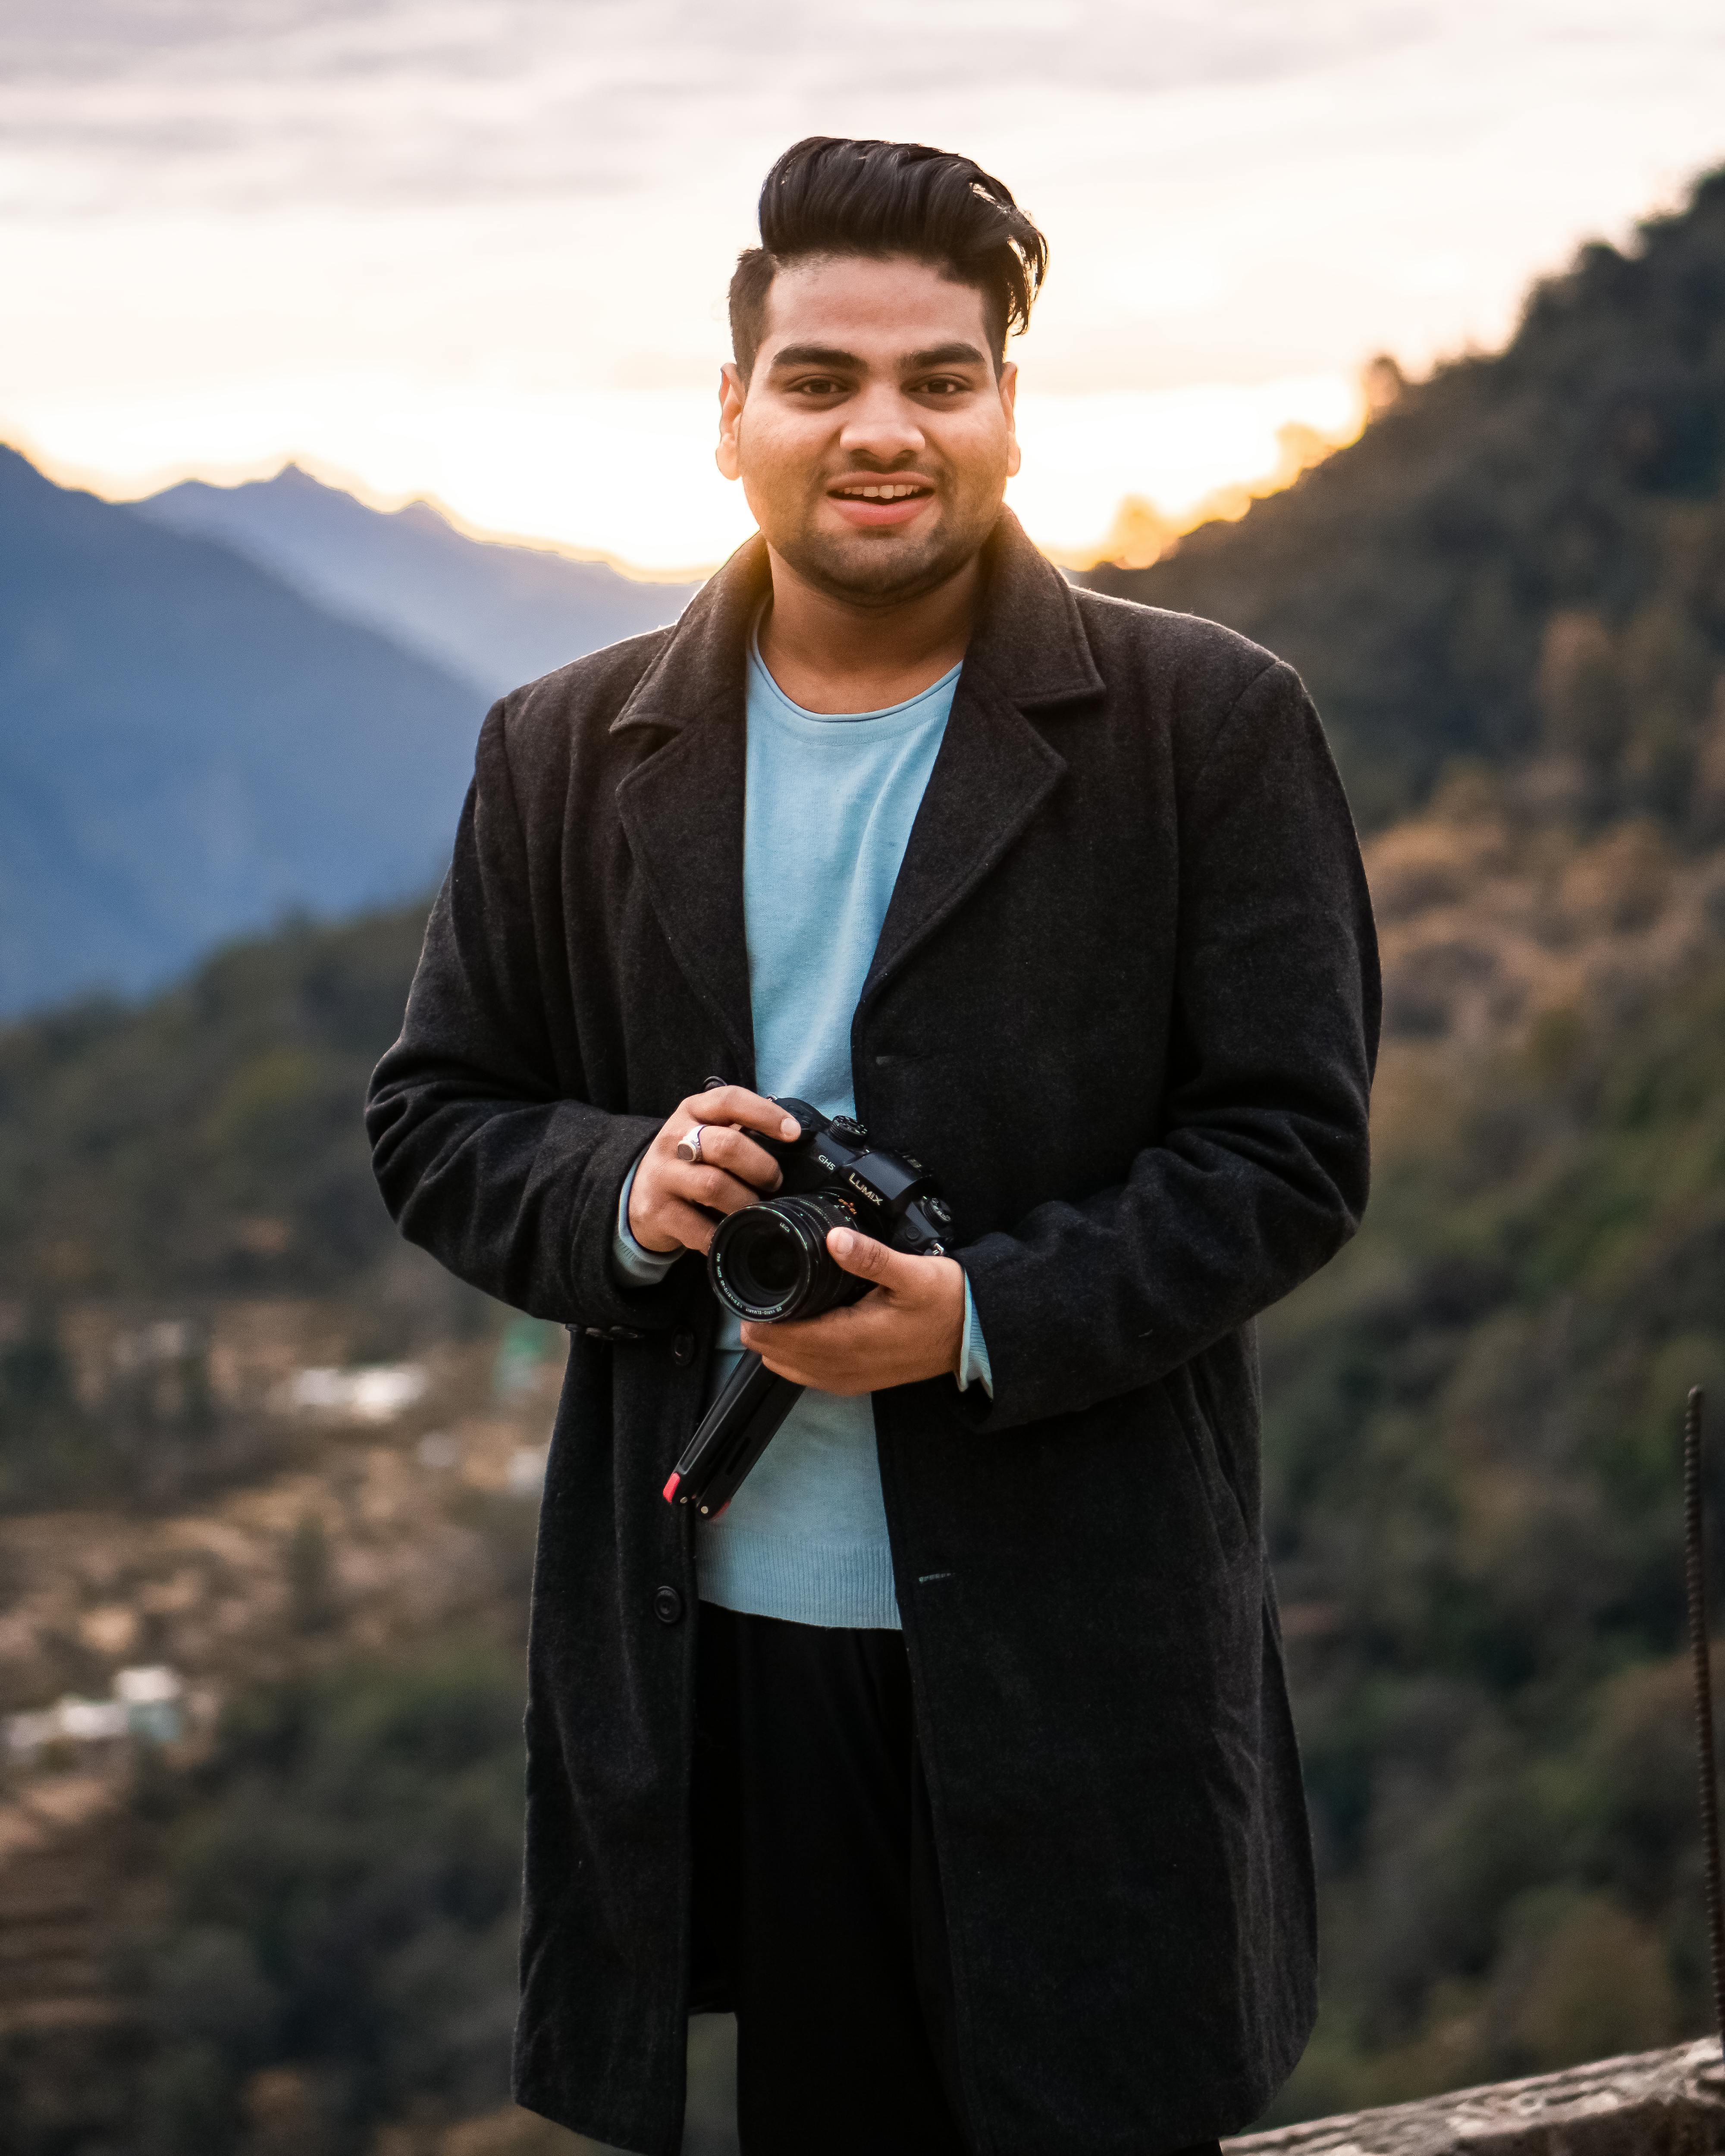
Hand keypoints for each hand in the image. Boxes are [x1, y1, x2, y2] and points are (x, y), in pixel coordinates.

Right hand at [629, 1085, 800, 1256]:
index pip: (729, 1100)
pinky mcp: (656, 1211)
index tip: (793, 1133)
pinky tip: (733, 1234)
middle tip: (775, 1182)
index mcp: (692, 1111)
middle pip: (726, 1145)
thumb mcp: (707, 1134)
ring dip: (746, 1202)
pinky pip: (700, 1228)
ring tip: (756, 1209)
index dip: (765, 1114)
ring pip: (714, 1186)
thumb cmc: (690, 1162)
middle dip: (762, 1167)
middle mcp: (674, 1139)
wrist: (637, 1194)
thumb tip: (795, 1144)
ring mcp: (662, 1176)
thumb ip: (741, 1132)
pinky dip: (723, 1234)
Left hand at [741, 1229, 965, 1395]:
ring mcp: (848, 1379)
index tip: (753, 1288)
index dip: (756, 1314)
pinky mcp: (857, 1381)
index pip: (777, 1337)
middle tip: (764, 1290)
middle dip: (762, 1325)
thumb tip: (834, 1238)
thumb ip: (870, 1257)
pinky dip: (796, 1355)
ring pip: (788, 1368)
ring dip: (777, 1341)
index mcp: (848, 1341)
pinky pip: (810, 1375)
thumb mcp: (912, 1273)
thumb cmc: (946, 1302)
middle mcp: (842, 1368)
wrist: (975, 1334)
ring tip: (781, 1306)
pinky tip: (806, 1328)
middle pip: (774, 1355)